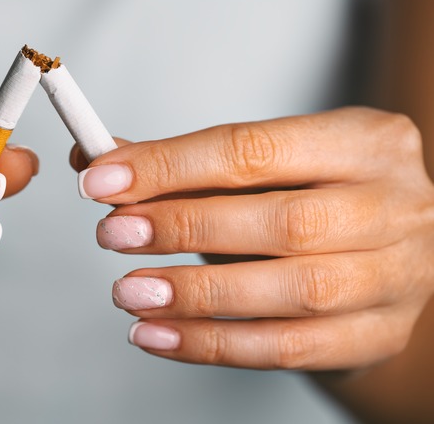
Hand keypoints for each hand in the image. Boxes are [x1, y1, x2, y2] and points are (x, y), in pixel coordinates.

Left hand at [73, 107, 433, 369]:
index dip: (170, 166)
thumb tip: (96, 161)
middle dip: (184, 227)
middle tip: (113, 233)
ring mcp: (395, 277)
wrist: (381, 259)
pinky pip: (286, 348)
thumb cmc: (311, 199)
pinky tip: (157, 334)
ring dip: (195, 294)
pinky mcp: (376, 335)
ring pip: (292, 292)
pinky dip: (211, 344)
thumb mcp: (260, 167)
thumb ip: (180, 162)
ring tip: (128, 292)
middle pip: (284, 222)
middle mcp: (393, 206)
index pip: (254, 149)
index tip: (102, 181)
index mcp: (364, 142)